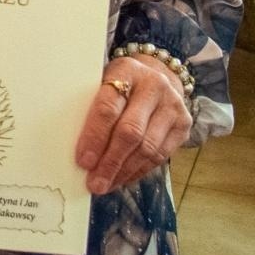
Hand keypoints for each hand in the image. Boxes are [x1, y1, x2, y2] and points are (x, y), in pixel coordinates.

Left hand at [75, 53, 192, 194]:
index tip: (82, 161)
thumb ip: (90, 105)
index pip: (108, 107)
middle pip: (130, 132)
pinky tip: (123, 178)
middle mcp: (153, 86)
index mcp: (126, 71)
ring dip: (124, 171)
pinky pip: (160, 155)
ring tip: (106, 184)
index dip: (94, 136)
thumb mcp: (103, 81)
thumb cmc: (120, 83)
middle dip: (110, 162)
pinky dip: (139, 171)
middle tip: (94, 182)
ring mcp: (172, 105)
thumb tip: (71, 146)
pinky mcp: (183, 124)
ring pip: (147, 148)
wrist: (158, 74)